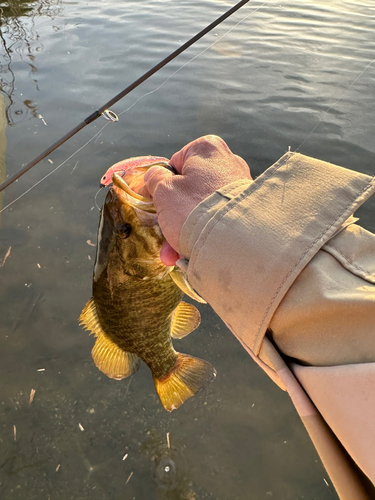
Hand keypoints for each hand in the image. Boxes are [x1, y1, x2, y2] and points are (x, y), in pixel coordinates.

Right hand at [144, 135, 251, 264]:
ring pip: (201, 208)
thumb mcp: (164, 191)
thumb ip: (155, 179)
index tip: (154, 202)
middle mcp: (228, 163)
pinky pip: (215, 220)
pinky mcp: (246, 210)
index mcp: (207, 149)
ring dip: (183, 231)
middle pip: (189, 189)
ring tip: (172, 254)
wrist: (232, 242)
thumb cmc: (195, 209)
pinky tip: (189, 254)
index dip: (160, 184)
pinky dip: (201, 235)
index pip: (176, 163)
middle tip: (162, 233)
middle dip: (172, 215)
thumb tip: (154, 176)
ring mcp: (240, 188)